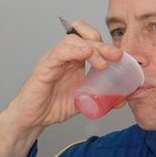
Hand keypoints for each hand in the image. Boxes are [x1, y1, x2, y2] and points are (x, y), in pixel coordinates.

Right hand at [0, 21, 121, 156]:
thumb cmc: (53, 106)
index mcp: (76, 60)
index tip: (122, 56)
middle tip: (117, 55)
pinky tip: (85, 54)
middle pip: (86, 38)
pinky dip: (74, 50)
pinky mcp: (44, 66)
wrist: (32, 119)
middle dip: (103, 45)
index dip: (107, 45)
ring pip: (73, 40)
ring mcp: (54, 59)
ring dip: (91, 48)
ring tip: (102, 63)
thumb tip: (123, 100)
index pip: (93, 41)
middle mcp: (65, 56)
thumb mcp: (84, 101)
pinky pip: (59, 52)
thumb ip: (102, 98)